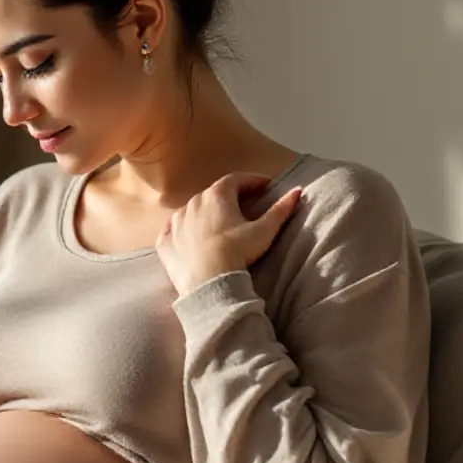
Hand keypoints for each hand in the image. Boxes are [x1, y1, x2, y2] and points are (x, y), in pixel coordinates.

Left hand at [155, 173, 302, 295]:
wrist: (207, 282)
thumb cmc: (237, 253)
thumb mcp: (264, 231)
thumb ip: (280, 210)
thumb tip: (298, 192)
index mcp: (217, 196)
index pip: (236, 180)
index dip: (253, 181)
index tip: (265, 186)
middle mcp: (192, 203)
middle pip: (213, 194)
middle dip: (229, 198)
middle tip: (244, 205)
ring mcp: (175, 222)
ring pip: (192, 211)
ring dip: (206, 214)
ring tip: (219, 225)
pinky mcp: (165, 242)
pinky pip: (173, 231)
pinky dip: (183, 230)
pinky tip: (190, 237)